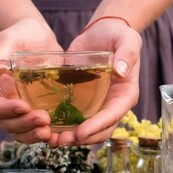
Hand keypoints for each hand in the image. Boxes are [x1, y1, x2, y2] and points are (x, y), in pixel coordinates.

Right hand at [0, 19, 62, 143]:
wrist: (37, 36)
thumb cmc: (18, 35)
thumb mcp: (7, 41)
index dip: (5, 110)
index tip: (22, 105)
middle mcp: (5, 104)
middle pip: (8, 124)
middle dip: (24, 125)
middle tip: (43, 119)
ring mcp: (23, 109)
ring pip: (23, 132)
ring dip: (34, 135)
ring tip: (50, 132)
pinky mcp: (40, 110)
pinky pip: (40, 128)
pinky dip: (49, 134)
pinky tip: (60, 134)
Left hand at [49, 18, 141, 145]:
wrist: (103, 31)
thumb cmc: (118, 35)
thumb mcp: (128, 40)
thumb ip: (127, 54)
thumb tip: (121, 71)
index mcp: (125, 95)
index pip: (112, 116)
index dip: (96, 126)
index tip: (80, 132)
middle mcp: (111, 104)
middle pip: (98, 130)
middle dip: (80, 138)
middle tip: (59, 141)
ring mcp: (96, 104)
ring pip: (85, 129)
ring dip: (68, 137)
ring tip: (49, 139)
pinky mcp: (82, 100)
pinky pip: (73, 117)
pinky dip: (61, 125)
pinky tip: (45, 127)